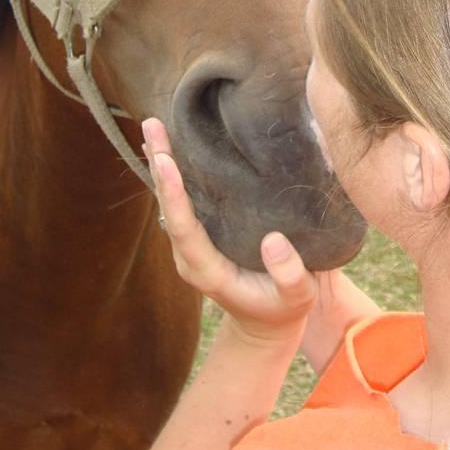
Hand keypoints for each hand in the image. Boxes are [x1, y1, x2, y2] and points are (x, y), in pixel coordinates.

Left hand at [141, 117, 317, 345]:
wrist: (267, 325)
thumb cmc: (284, 309)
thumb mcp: (297, 297)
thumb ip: (289, 274)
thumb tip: (273, 239)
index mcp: (208, 270)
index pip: (183, 227)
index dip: (173, 193)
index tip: (164, 161)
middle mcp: (191, 255)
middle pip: (168, 205)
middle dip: (160, 164)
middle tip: (152, 124)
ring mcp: (192, 243)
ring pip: (171, 199)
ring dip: (162, 163)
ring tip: (153, 126)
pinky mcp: (201, 233)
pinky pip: (182, 199)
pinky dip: (174, 172)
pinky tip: (169, 147)